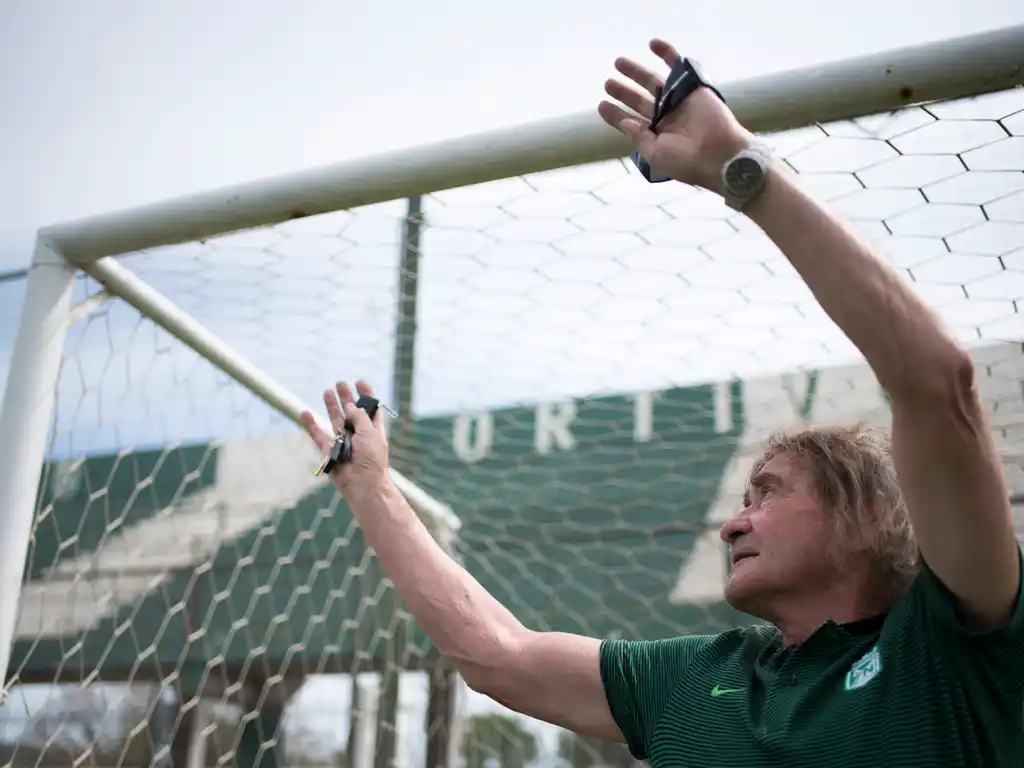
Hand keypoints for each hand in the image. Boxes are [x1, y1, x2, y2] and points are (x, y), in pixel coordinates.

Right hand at [300, 380, 390, 499]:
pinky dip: (310, 425)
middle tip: (340, 383)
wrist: (362, 484)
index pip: (371, 409)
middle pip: (351, 412)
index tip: (359, 381)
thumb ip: (360, 417)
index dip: (366, 395)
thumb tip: (350, 405)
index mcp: (373, 430)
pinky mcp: (329, 452)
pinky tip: (304, 413)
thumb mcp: (370, 433)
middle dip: (346, 397)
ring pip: (335, 420)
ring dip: (331, 406)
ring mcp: (343, 442)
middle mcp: (359, 434)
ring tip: (326, 391)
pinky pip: (318, 435)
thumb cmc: (372, 459)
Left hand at [598, 39, 753, 194]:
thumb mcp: (655, 154)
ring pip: (653, 81)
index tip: (603, 105)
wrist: (718, 153)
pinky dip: (667, 53)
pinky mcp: (691, 87)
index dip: (616, 114)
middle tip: (608, 83)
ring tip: (618, 63)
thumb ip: (638, 137)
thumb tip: (625, 123)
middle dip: (623, 92)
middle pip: (639, 100)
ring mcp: (678, 101)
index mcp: (657, 136)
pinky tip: (652, 43)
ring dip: (636, 72)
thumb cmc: (686, 161)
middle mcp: (666, 117)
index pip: (631, 122)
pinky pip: (678, 66)